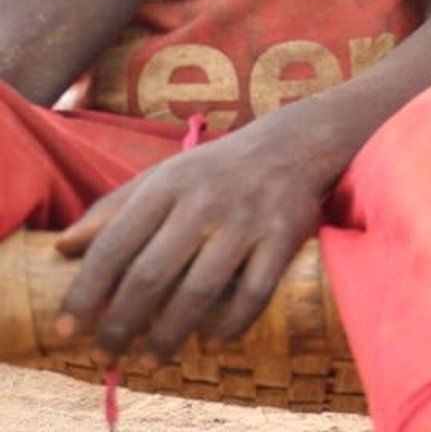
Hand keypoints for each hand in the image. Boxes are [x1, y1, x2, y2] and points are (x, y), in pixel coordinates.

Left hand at [54, 129, 331, 362]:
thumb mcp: (160, 176)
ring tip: (151, 361)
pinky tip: (212, 344)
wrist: (293, 144)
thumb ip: (112, 209)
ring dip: (170, 334)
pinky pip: (255, 291)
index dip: (85, 292)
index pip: (114, 245)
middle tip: (107, 354)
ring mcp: (247, 220)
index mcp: (166, 186)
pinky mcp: (285, 235)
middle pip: (153, 274)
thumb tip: (63, 248)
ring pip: (201, 289)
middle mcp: (204, 202)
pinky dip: (232, 324)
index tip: (67, 330)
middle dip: (122, 323)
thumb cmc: (212, 170)